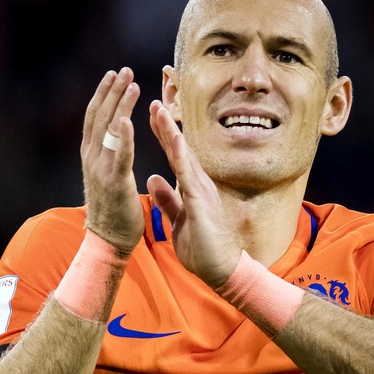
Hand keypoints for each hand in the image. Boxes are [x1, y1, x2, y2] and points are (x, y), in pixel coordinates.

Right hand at [81, 68, 143, 252]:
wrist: (108, 239)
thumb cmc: (113, 209)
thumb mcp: (105, 176)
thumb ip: (109, 157)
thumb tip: (114, 140)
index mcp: (91, 155)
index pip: (95, 118)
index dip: (103, 95)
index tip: (114, 76)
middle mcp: (92, 157)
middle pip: (99, 116)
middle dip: (111, 91)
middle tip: (124, 70)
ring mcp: (101, 169)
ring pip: (109, 129)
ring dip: (119, 104)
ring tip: (131, 82)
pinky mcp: (115, 182)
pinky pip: (120, 155)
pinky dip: (123, 136)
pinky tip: (127, 118)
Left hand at [146, 100, 240, 287]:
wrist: (220, 270)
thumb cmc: (203, 247)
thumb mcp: (179, 219)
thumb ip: (167, 199)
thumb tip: (152, 179)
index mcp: (192, 188)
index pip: (175, 157)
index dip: (164, 136)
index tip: (152, 116)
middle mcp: (199, 184)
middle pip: (180, 150)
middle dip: (166, 127)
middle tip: (154, 102)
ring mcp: (202, 192)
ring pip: (185, 157)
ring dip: (172, 134)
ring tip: (159, 111)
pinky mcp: (202, 204)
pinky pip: (190, 177)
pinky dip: (182, 157)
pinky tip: (175, 140)